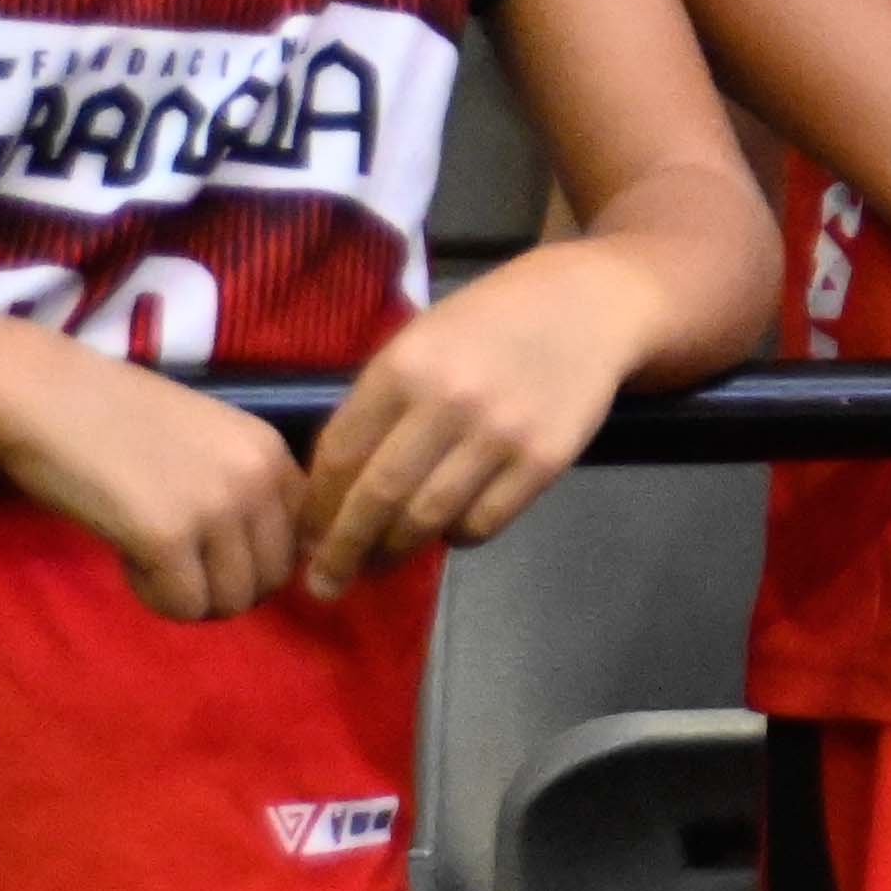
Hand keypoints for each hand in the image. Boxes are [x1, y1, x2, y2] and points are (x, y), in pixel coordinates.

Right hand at [0, 329, 308, 619]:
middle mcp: (258, 479)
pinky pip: (182, 606)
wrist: (42, 395)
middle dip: (223, 583)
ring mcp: (217, 509)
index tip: (211, 547)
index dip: (254, 557)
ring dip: (189, 593)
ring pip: (230, 602)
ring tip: (150, 556)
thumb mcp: (208, 441)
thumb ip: (244, 488)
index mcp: (272, 451)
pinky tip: (127, 558)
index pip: (299, 540)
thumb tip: (267, 561)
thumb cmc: (114, 415)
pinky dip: (153, 597)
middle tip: (176, 560)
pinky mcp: (168, 538)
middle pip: (270, 580)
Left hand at [297, 245, 660, 585]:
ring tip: (382, 563)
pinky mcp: (544, 460)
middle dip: (343, 550)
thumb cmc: (487, 324)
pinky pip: (484, 523)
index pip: (340, 454)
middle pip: (378, 497)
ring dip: (396, 551)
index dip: (317, 506)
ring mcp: (500, 433)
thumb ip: (378, 404)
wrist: (584, 306)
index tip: (306, 538)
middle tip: (326, 583)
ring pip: (428, 519)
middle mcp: (448, 400)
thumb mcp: (419, 342)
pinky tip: (448, 529)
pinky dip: (456, 537)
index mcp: (403, 366)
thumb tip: (333, 487)